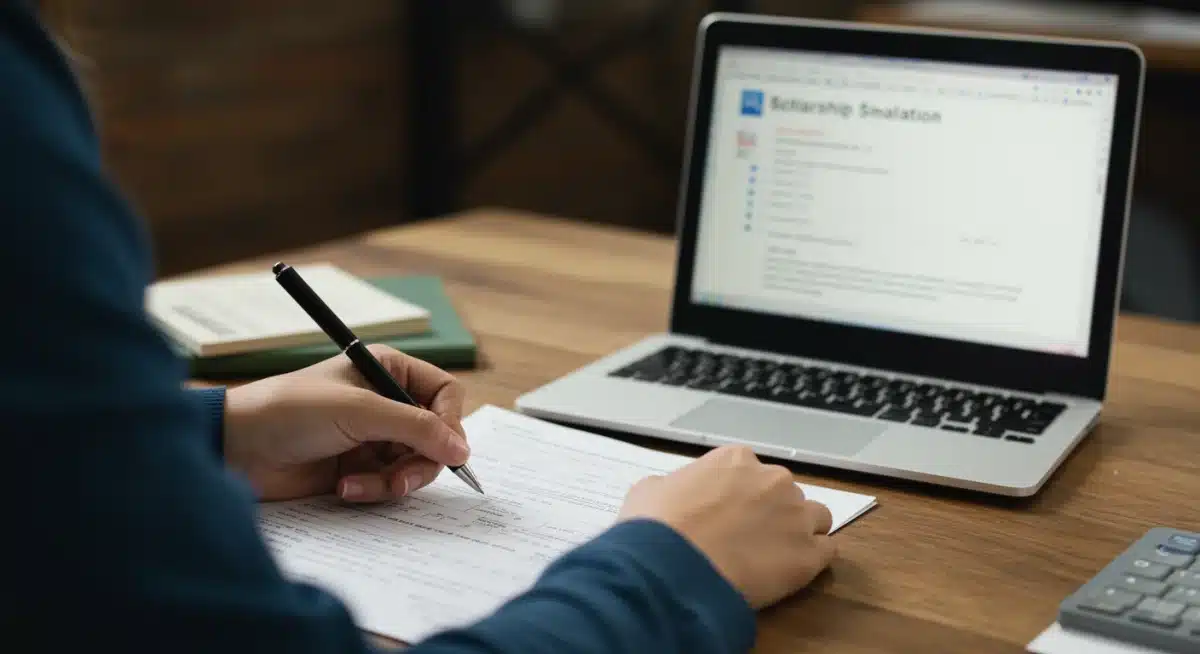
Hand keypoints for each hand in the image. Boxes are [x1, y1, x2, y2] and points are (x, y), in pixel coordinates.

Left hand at [223, 344, 469, 502]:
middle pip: (435, 436)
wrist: (236, 447)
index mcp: (388, 371)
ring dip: (392, 481)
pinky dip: (372, 490)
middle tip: (401, 479)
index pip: (444, 394)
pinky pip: (388, 485)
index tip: (444, 448)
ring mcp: (372, 437)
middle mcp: (386, 402)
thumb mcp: (359, 411)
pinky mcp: (358, 468)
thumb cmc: (289, 411)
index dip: (449, 422)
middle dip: (421, 462)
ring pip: (414, 465)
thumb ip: (415, 428)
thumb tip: (462, 450)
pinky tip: (343, 487)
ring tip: (359, 483)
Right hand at [617, 445, 835, 608]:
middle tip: (747, 537)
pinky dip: (812, 559)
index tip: (728, 514)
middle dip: (771, 511)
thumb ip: (672, 485)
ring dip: (800, 530)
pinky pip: (826, 551)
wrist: (672, 567)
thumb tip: (673, 494)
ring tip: (774, 554)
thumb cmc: (656, 527)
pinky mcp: (809, 555)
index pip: (751, 471)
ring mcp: (796, 516)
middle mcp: (773, 479)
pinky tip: (791, 571)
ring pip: (815, 517)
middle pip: (784, 492)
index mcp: (736, 459)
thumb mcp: (648, 491)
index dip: (740, 495)